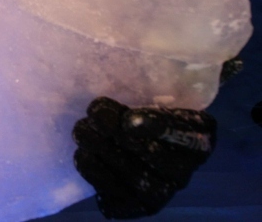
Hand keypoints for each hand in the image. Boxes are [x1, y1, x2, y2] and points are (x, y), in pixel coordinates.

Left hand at [73, 97, 215, 218]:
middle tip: (91, 116)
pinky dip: (96, 174)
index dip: (157, 129)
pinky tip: (84, 155)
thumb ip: (142, 84)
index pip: (186, 134)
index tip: (128, 120)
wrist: (132, 135)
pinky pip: (117, 198)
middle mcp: (184, 169)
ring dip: (100, 151)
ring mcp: (161, 192)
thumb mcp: (149, 89)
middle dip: (116, 134)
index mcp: (199, 135)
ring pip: (133, 178)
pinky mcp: (136, 204)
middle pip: (153, 156)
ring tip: (81, 130)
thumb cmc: (142, 105)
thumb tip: (118, 76)